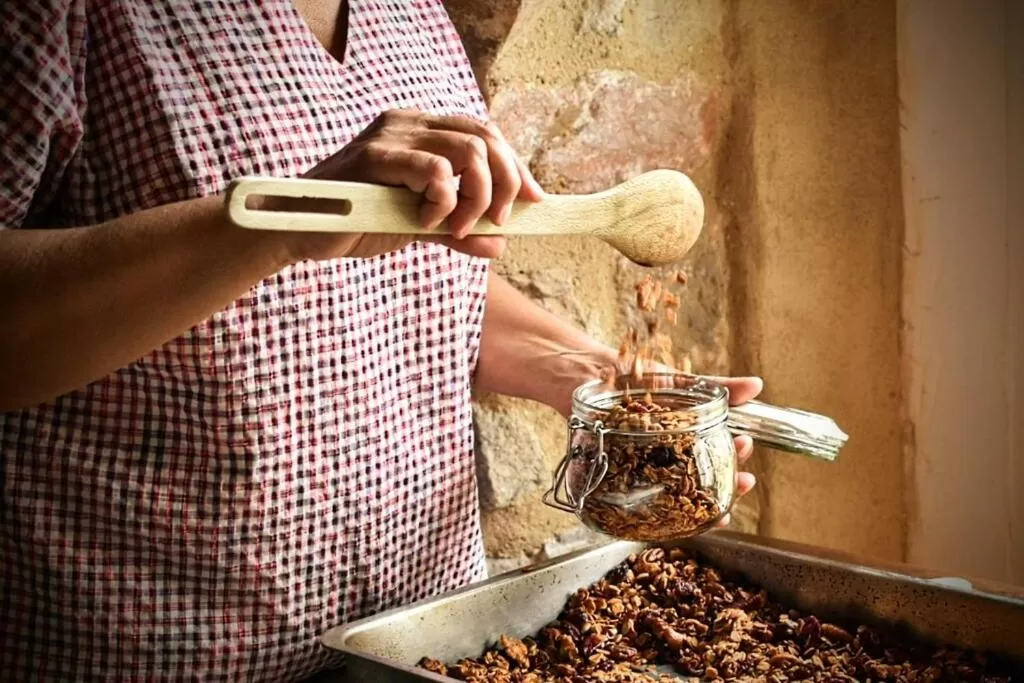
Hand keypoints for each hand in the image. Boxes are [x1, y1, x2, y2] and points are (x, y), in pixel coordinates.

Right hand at [258, 109, 544, 261]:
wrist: (301, 230)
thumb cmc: (357, 222)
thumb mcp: (419, 226)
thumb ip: (459, 230)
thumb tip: (500, 244)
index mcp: (423, 131)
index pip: (486, 133)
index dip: (516, 166)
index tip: (534, 201)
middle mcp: (410, 122)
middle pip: (485, 138)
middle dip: (504, 184)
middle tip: (495, 222)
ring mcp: (392, 134)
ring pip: (467, 152)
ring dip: (476, 198)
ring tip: (458, 228)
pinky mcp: (375, 156)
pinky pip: (433, 171)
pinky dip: (443, 202)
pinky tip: (425, 222)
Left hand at [552, 348, 763, 527]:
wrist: (585, 371)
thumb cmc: (632, 378)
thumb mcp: (676, 382)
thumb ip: (716, 386)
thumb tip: (755, 386)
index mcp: (678, 443)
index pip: (710, 467)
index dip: (730, 477)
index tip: (747, 476)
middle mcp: (658, 462)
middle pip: (695, 487)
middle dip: (721, 490)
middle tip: (740, 482)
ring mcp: (634, 470)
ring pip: (665, 500)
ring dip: (691, 510)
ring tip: (714, 509)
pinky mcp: (605, 475)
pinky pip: (623, 503)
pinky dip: (632, 517)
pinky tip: (648, 523)